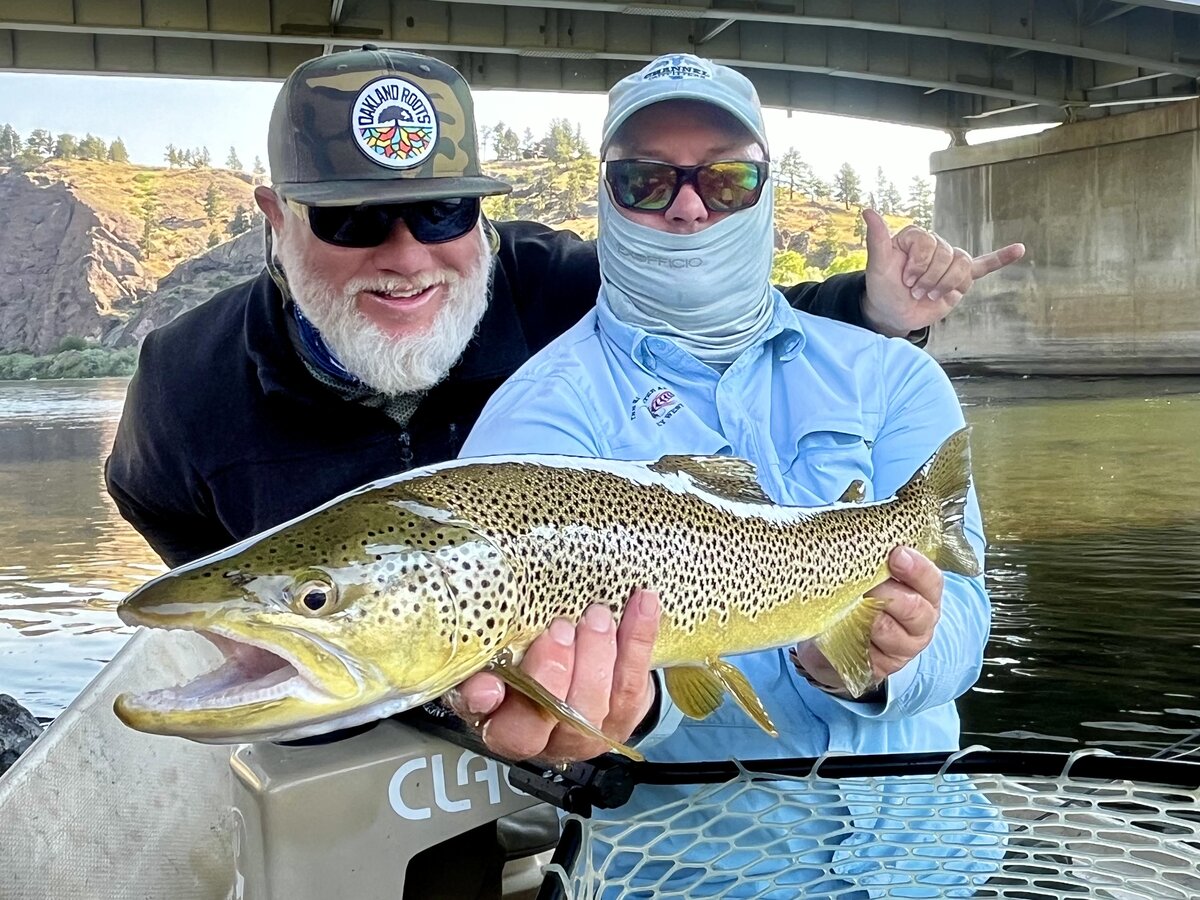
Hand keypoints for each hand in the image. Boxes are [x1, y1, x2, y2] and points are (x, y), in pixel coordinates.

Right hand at [447, 589, 660, 761]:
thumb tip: (482, 649)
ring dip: (597, 655)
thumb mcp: (502, 657)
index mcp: (502, 724)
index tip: (490, 684)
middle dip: (555, 673)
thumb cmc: (529, 660)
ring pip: (594, 705)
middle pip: (548, 716)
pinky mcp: (624, 717)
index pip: (492, 721)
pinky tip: (641, 605)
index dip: (488, 705)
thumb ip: (491, 655)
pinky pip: (632, 683)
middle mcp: (543, 738)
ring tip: (597, 617)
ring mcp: (585, 732)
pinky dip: (638, 640)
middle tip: (560, 630)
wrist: (579, 672)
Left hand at [794, 546, 942, 694]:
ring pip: (888, 631)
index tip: (896, 554)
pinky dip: (851, 638)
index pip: (931, 581)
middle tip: (866, 583)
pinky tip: (840, 627)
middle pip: (914, 609)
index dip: (916, 568)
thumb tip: (858, 528)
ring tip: (849, 603)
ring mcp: (901, 648)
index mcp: (924, 594)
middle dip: (888, 593)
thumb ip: (875, 557)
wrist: (838, 640)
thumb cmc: (861, 596)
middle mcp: (920, 622)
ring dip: (866, 615)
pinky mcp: (880, 668)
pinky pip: (867, 653)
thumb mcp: (873, 574)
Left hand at [861, 209, 1024, 336]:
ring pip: (962, 267)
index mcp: (917, 237)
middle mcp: (935, 245)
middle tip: (915, 291)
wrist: (892, 313)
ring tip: (930, 295)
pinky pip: (983, 266)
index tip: (904, 280)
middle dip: (930, 279)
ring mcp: (949, 262)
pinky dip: (1001, 258)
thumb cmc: (882, 288)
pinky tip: (1018, 250)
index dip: (918, 266)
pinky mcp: (960, 279)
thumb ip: (877, 239)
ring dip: (946, 285)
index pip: (930, 243)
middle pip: (948, 256)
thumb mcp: (877, 266)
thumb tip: (868, 210)